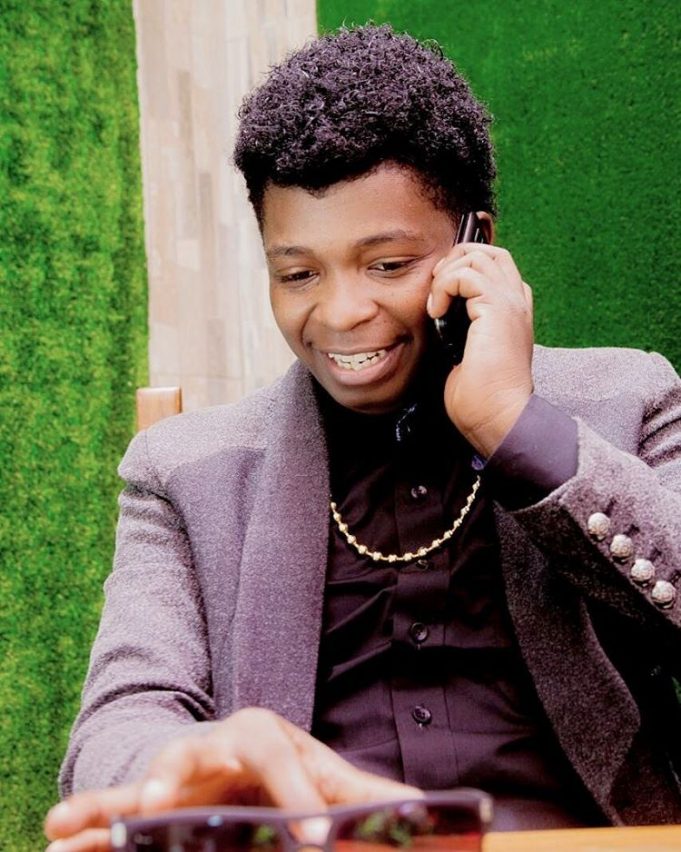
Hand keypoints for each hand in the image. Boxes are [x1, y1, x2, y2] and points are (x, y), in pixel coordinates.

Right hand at [44, 708, 418, 850]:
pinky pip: (114, 807)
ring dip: (123, 794)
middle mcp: (220, 744)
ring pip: (149, 774)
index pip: (281, 754)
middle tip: (173, 797)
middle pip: (204, 751)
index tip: (314, 842)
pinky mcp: (152, 797)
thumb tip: (431, 809)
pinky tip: (55, 838)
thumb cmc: (290, 774)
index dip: (296, 793)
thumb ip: (371, 797)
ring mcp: (182, 768)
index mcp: (269, 737)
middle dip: (191, 770)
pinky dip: (88, 820)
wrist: (242, 763)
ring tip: (98, 815)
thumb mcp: (329, 781)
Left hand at [428, 241, 533, 455]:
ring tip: (435, 304)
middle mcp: (516, 303)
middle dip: (455, 260)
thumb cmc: (481, 397)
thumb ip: (461, 328)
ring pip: (478, 256)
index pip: (494, 269)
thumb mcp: (467, 354)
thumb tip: (438, 315)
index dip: (464, 270)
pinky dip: (444, 286)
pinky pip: (466, 274)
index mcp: (513, 313)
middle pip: (489, 252)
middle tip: (436, 288)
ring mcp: (510, 303)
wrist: (497, 416)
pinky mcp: (498, 308)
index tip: (440, 296)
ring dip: (446, 274)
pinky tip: (436, 311)